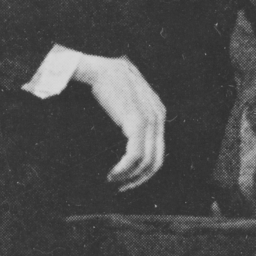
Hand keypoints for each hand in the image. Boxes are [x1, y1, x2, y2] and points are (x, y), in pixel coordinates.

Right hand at [74, 53, 165, 189]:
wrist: (97, 68)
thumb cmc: (106, 84)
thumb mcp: (127, 102)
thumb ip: (133, 119)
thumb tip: (127, 143)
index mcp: (158, 113)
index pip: (158, 152)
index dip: (143, 172)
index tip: (126, 181)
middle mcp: (158, 116)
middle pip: (156, 161)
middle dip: (138, 180)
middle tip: (120, 188)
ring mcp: (150, 119)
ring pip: (147, 161)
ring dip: (129, 177)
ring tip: (112, 180)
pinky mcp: (137, 121)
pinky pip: (135, 154)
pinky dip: (124, 169)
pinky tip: (113, 173)